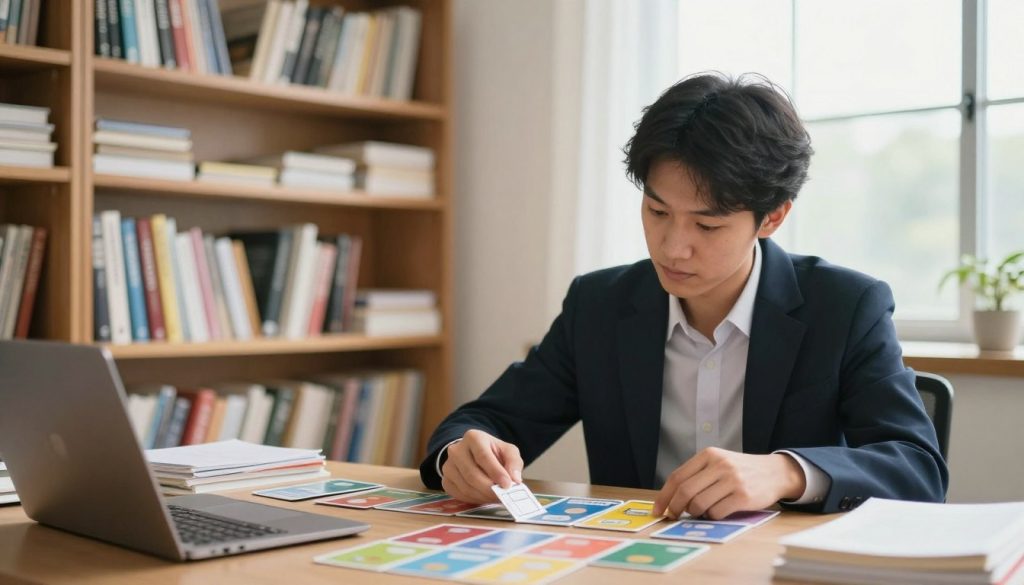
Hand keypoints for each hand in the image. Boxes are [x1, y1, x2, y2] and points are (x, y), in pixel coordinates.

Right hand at [440, 429, 524, 503]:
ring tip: (496, 497)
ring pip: (466, 487)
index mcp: (473, 437)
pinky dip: (474, 499)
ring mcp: (448, 466)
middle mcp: (456, 450)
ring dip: (483, 496)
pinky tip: (484, 497)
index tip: (507, 485)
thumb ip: (514, 462)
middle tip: (502, 496)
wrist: (473, 454)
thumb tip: (515, 479)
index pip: (483, 456)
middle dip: (489, 489)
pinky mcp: (446, 480)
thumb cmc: (492, 452)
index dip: (495, 472)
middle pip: (472, 474)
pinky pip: (460, 495)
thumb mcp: (508, 451)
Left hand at [652, 447, 804, 519]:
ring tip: (701, 511)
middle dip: (675, 508)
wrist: (774, 472)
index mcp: (709, 455)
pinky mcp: (743, 496)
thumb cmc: (740, 470)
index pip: (677, 477)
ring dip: (695, 513)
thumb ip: (697, 475)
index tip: (657, 509)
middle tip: (673, 516)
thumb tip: (671, 498)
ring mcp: (732, 480)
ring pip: (699, 504)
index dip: (664, 495)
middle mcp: (720, 465)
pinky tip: (717, 512)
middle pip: (685, 491)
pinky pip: (716, 513)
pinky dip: (712, 516)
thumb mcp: (718, 462)